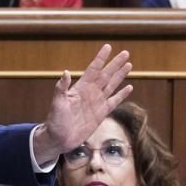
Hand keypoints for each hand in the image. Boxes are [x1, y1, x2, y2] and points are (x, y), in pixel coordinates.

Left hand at [33, 44, 132, 163]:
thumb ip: (61, 89)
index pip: (93, 69)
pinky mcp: (101, 114)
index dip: (100, 58)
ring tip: (129, 64)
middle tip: (125, 52)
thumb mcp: (57, 104)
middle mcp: (90, 93)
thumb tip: (66, 72)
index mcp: (80, 88)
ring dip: (120, 75)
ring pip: (111, 85)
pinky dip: (122, 94)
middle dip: (115, 64)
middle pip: (106, 74)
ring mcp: (96, 103)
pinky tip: (129, 87)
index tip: (107, 47)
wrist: (59, 139)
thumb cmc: (55, 121)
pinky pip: (114, 101)